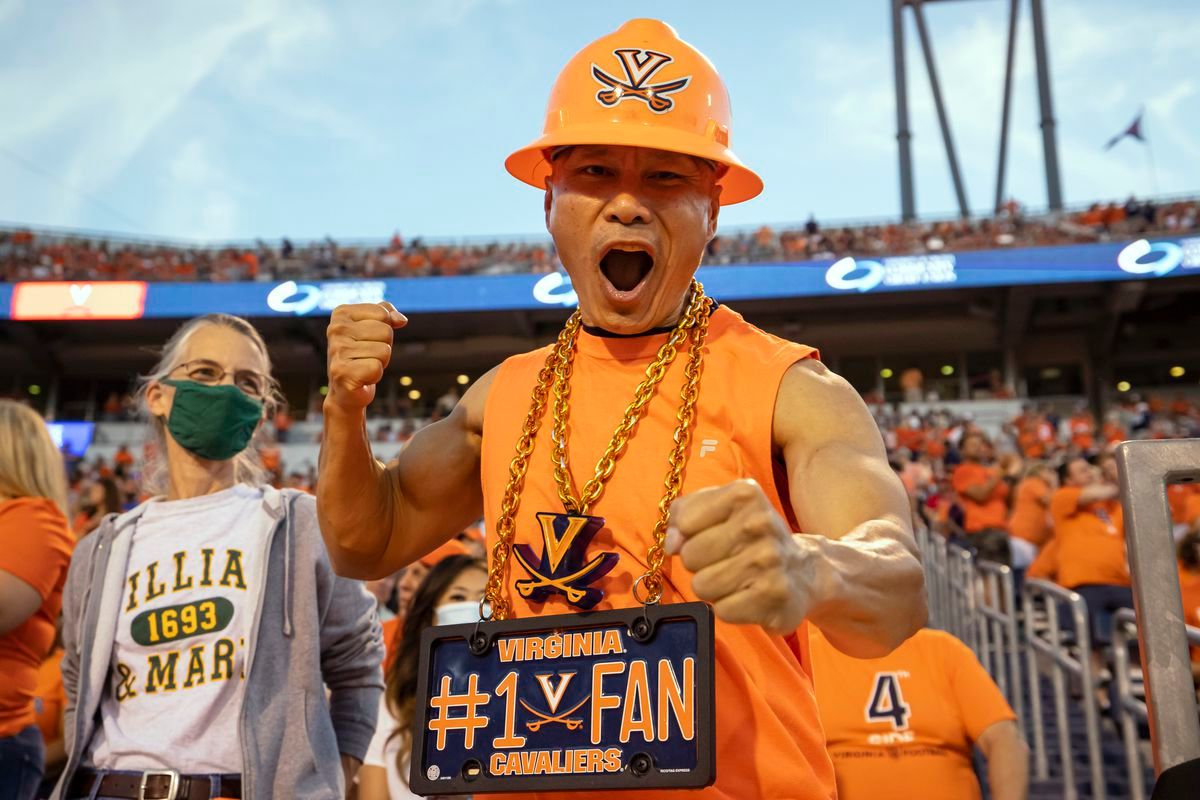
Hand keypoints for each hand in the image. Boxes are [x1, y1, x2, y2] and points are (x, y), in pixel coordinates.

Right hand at [325, 302, 406, 410]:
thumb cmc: (361, 355)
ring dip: (380, 362)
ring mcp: (337, 350)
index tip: (368, 339)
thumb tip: (401, 320)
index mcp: (342, 313)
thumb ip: (386, 314)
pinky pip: (377, 367)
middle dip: (383, 346)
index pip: (383, 313)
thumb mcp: (373, 328)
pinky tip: (362, 378)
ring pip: (384, 350)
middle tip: (367, 356)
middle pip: (386, 331)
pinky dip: (375, 375)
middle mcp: (336, 329)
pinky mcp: (342, 372)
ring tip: (364, 366)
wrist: (345, 390)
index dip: (384, 328)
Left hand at [665, 479, 812, 634]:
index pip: (684, 521)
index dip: (689, 533)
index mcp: (745, 494)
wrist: (805, 571)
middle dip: (700, 562)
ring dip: (713, 587)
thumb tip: (671, 542)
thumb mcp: (721, 508)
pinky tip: (748, 595)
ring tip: (736, 578)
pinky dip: (730, 607)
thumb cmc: (751, 537)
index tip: (710, 534)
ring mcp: (769, 561)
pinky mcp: (773, 597)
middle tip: (726, 559)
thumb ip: (685, 514)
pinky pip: (722, 610)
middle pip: (690, 556)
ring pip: (702, 585)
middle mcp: (760, 524)